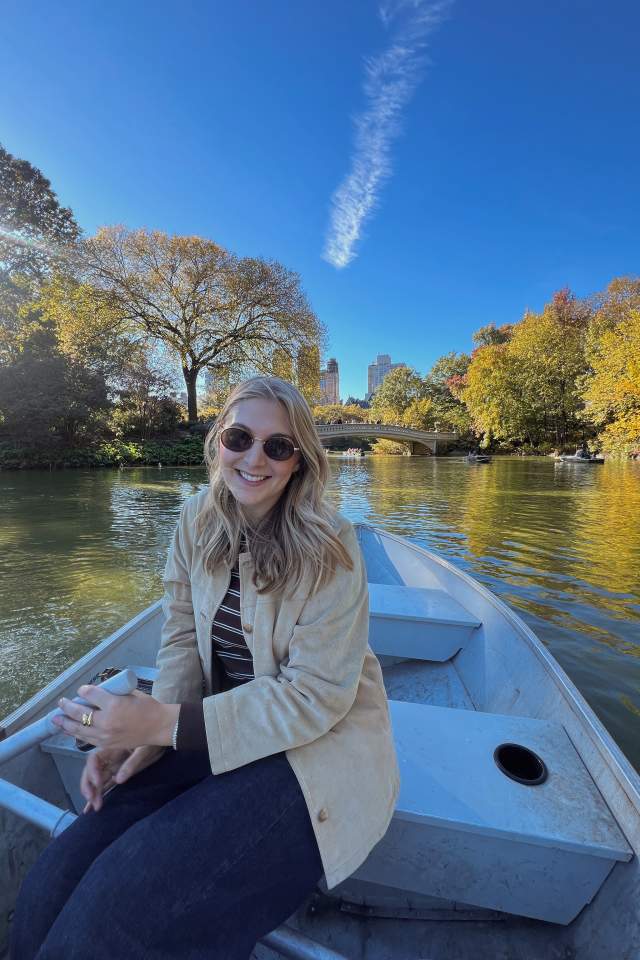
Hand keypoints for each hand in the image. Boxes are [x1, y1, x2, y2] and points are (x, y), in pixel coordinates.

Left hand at [52, 685, 178, 750]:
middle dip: (68, 706)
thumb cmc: (148, 707)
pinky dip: (75, 733)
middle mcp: (106, 720)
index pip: (91, 694)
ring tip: (56, 718)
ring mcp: (105, 734)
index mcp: (114, 704)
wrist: (159, 727)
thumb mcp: (131, 693)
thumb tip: (97, 691)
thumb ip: (113, 693)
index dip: (84, 690)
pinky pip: (86, 739)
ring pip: (79, 728)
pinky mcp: (106, 744)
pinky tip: (69, 730)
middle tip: (61, 702)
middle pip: (80, 712)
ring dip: (66, 722)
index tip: (82, 689)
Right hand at [81, 745, 165, 812]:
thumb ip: (131, 763)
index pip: (94, 759)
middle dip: (89, 786)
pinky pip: (106, 785)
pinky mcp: (119, 774)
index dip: (91, 771)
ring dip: (94, 793)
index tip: (97, 783)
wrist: (161, 741)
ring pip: (97, 781)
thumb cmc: (152, 742)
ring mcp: (113, 767)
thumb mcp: (144, 750)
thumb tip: (118, 780)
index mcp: (112, 749)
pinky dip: (99, 794)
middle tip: (93, 800)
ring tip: (95, 808)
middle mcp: (109, 758)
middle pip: (92, 772)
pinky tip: (91, 807)